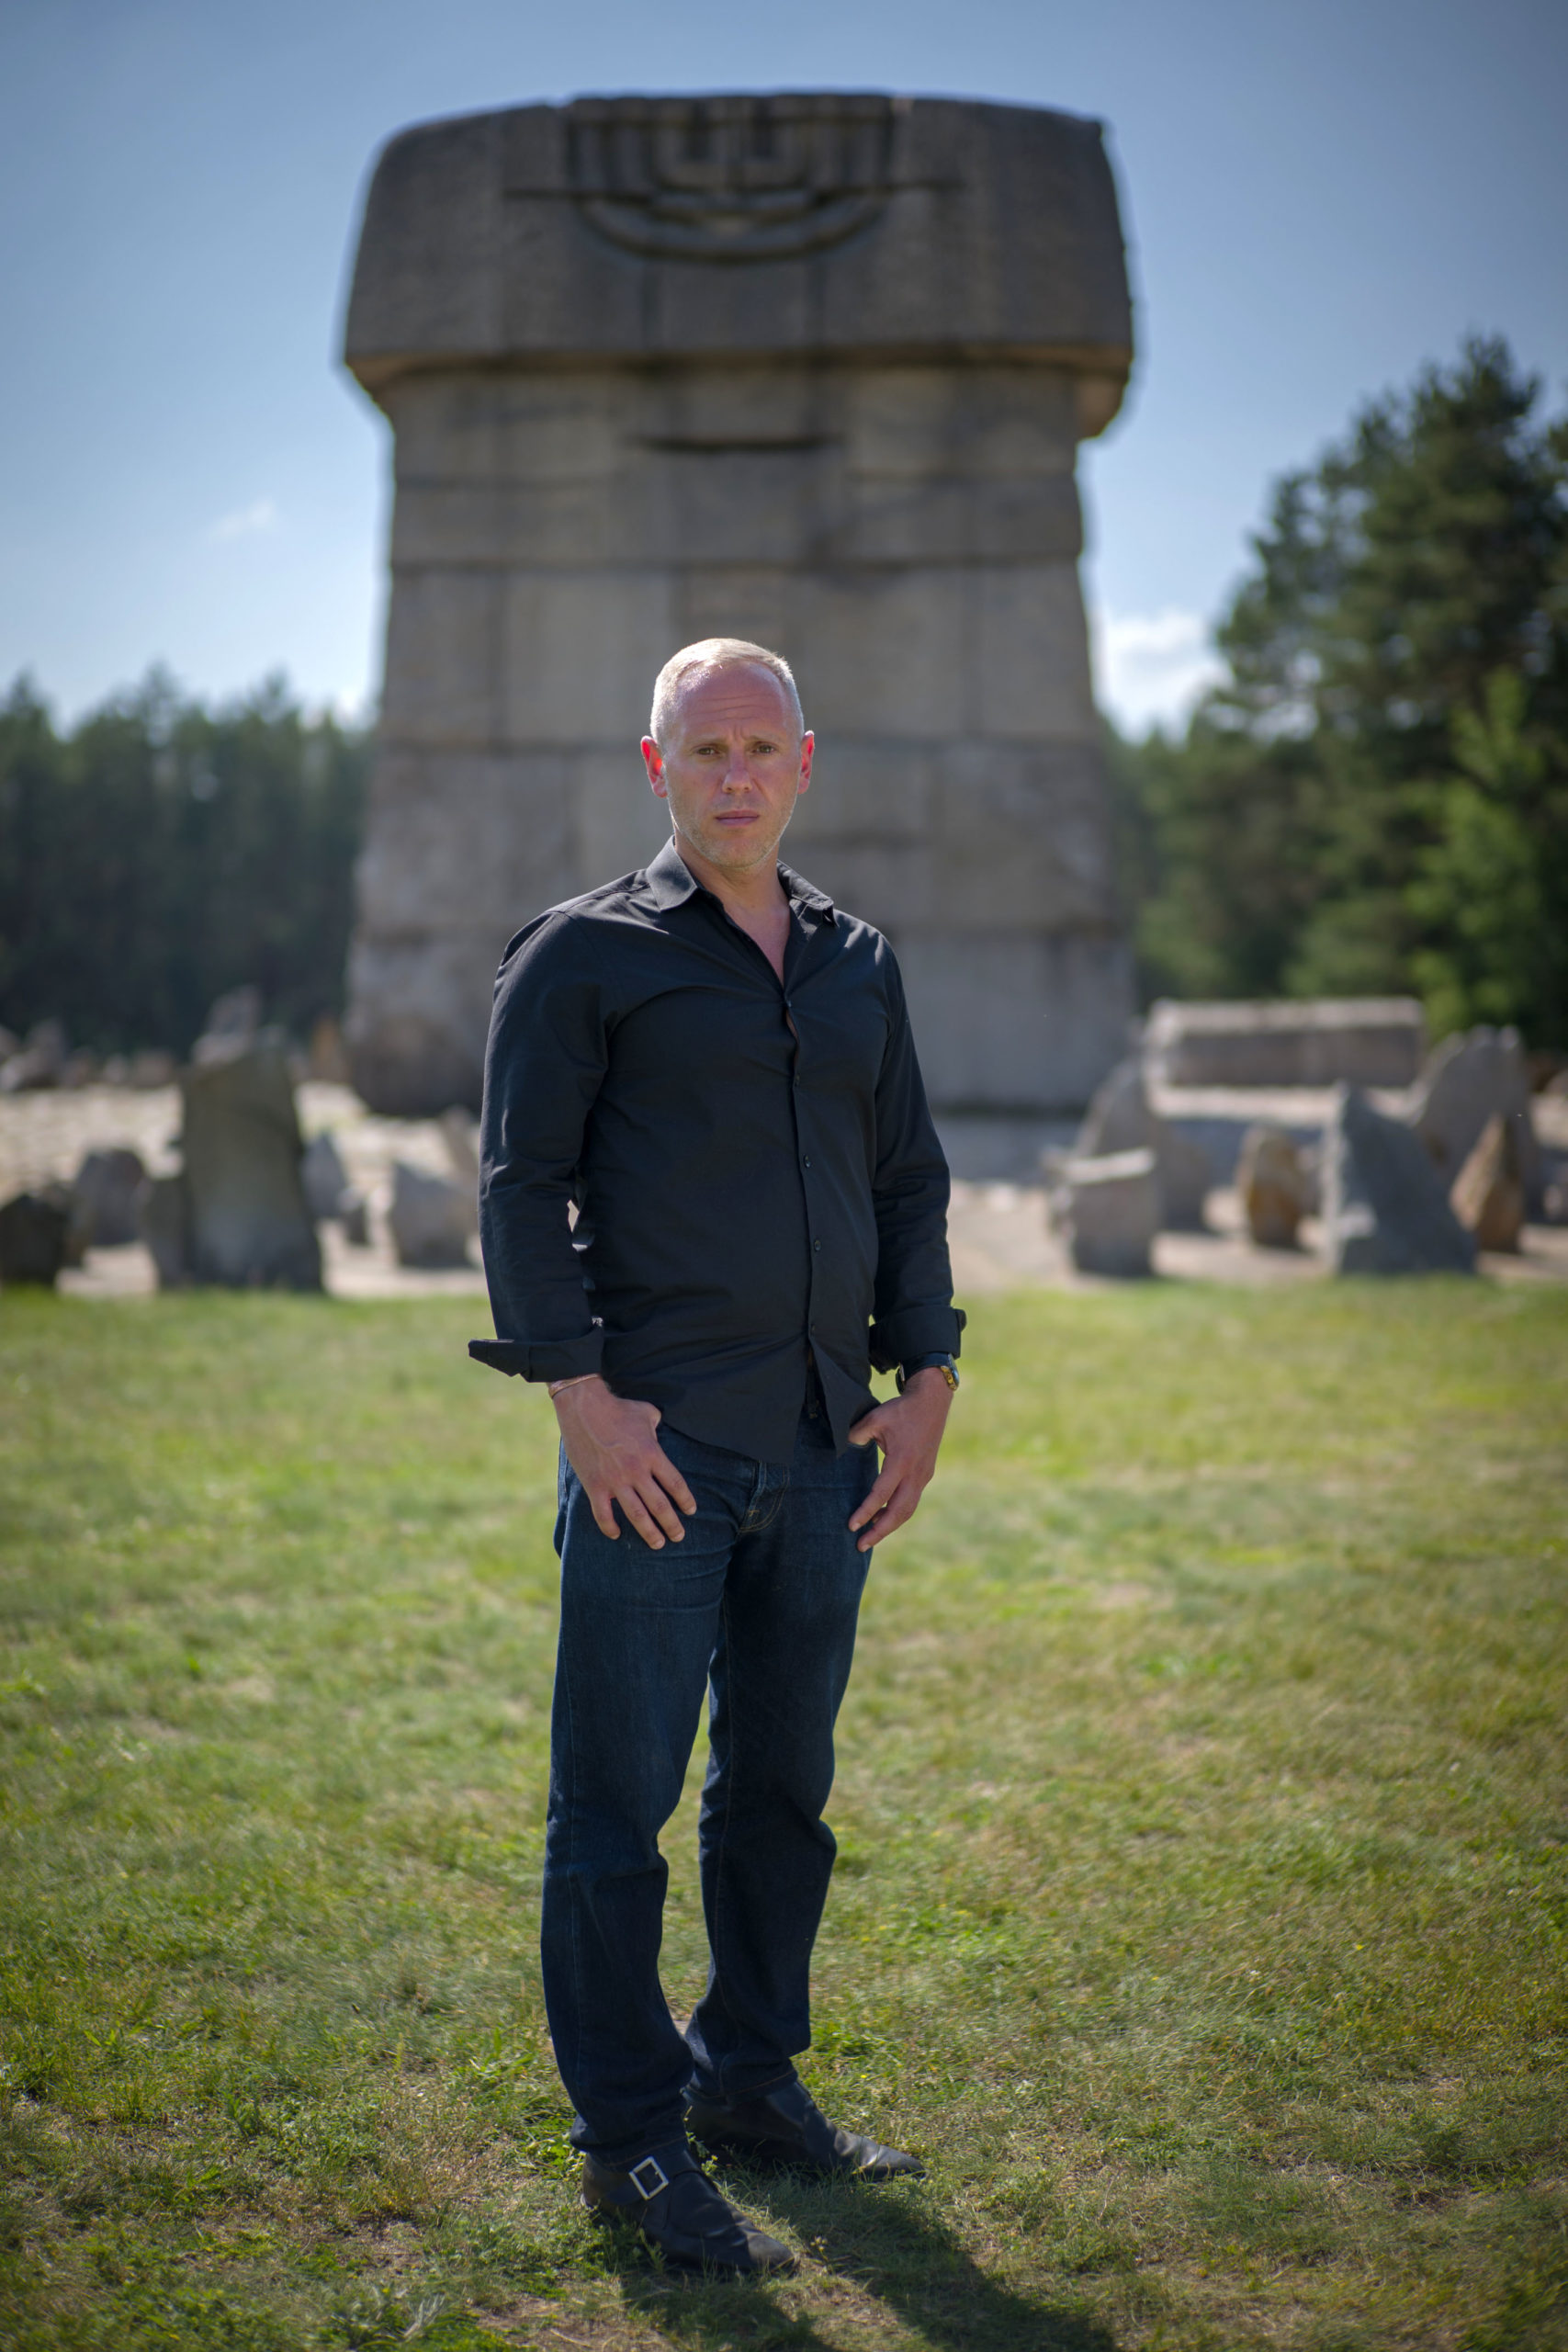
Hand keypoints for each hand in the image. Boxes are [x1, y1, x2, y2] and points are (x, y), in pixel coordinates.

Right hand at [552, 1378, 695, 1547]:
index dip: (686, 1500)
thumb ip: (658, 1426)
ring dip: (649, 1533)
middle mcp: (636, 1471)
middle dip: (672, 1525)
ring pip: (637, 1515)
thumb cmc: (618, 1408)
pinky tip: (616, 1534)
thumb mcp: (647, 1412)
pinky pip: (603, 1514)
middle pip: (660, 1506)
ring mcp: (615, 1480)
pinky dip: (610, 1527)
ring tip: (658, 1544)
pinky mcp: (594, 1485)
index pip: (676, 1484)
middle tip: (679, 1537)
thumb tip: (661, 1430)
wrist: (584, 1406)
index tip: (691, 1511)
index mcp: (652, 1454)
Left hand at [846, 1368, 953, 1551]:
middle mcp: (915, 1473)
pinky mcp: (925, 1474)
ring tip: (870, 1536)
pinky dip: (897, 1513)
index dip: (866, 1511)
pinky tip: (883, 1516)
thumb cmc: (901, 1409)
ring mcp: (923, 1475)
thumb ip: (857, 1435)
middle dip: (880, 1531)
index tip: (852, 1525)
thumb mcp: (875, 1418)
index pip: (881, 1493)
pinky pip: (911, 1500)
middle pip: (899, 1512)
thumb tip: (844, 1448)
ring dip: (889, 1525)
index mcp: (902, 1461)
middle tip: (860, 1545)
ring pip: (907, 1509)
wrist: (932, 1402)